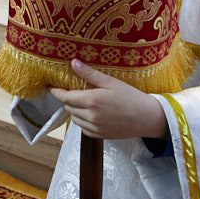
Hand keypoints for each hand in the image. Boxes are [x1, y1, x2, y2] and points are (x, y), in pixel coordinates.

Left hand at [48, 58, 167, 140]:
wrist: (148, 118)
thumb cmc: (131, 97)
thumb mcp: (111, 82)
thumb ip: (90, 74)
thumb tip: (73, 62)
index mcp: (92, 101)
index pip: (65, 97)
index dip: (56, 92)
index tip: (51, 86)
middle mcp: (91, 116)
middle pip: (69, 107)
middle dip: (68, 99)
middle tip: (73, 90)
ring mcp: (95, 128)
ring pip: (74, 119)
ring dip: (74, 110)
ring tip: (84, 102)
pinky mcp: (99, 136)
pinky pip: (83, 128)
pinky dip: (82, 120)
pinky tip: (92, 113)